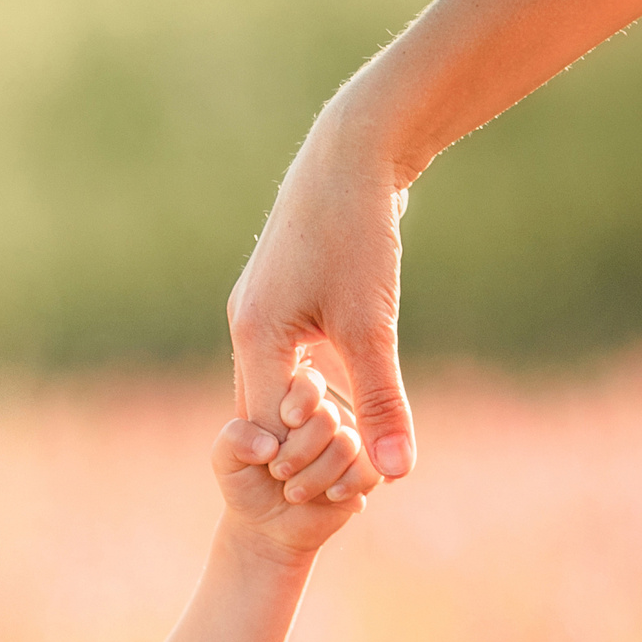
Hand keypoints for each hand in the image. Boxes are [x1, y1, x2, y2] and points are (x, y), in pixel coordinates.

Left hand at [212, 364, 365, 557]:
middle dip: (299, 451)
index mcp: (292, 400)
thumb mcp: (226, 460)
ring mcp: (348, 439)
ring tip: (292, 494)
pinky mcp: (365, 466)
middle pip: (326, 417)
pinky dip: (349, 484)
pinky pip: (371, 468)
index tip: (286, 422)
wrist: (267, 524)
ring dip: (317, 474)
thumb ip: (235, 440)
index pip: (307, 382)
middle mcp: (324, 414)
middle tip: (277, 472)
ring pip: (348, 443)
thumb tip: (268, 445)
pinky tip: (330, 495)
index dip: (300, 400)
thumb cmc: (246, 482)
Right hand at [228, 99, 414, 487]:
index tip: (337, 489)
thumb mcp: (374, 327)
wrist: (354, 151)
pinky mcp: (281, 291)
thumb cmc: (359, 235)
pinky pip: (286, 353)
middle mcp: (246, 325)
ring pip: (275, 381)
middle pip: (264, 409)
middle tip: (338, 482)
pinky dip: (310, 380)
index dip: (299, 461)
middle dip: (298, 445)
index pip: (265, 426)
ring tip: (341, 447)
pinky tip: (340, 393)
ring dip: (305, 414)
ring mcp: (259, 306)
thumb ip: (382, 402)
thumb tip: (395, 473)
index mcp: (254, 337)